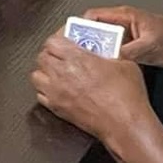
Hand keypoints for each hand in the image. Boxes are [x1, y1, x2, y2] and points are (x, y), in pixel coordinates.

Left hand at [31, 34, 153, 141]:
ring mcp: (57, 93)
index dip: (58, 37)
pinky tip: (58, 89)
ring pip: (36, 75)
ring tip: (57, 70)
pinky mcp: (57, 109)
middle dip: (51, 53)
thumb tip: (108, 49)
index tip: (67, 38)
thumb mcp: (124, 62)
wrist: (123, 124)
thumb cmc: (126, 97)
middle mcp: (62, 74)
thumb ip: (111, 52)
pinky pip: (40, 95)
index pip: (52, 41)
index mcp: (77, 58)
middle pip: (42, 56)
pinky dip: (45, 90)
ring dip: (45, 71)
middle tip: (63, 53)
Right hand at [84, 6, 162, 67]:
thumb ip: (129, 51)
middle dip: (84, 44)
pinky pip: (111, 52)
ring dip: (96, 53)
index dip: (79, 28)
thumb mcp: (149, 46)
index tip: (70, 40)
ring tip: (89, 64)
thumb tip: (111, 59)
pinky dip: (107, 60)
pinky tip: (106, 69)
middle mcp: (123, 24)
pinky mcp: (129, 47)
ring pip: (102, 43)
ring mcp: (126, 36)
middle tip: (77, 56)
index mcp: (125, 15)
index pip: (92, 16)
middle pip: (94, 31)